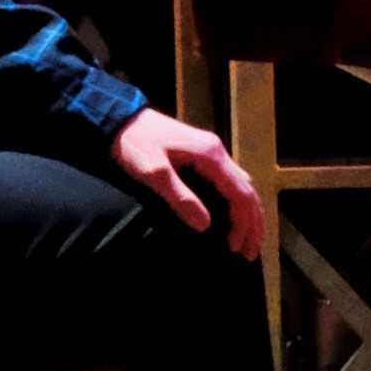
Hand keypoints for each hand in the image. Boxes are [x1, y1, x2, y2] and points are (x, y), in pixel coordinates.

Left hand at [112, 104, 274, 262]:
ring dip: (247, 213)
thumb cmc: (134, 144)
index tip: (237, 247)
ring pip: (241, 185)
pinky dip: (236, 202)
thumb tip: (206, 226)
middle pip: (247, 190)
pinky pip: (229, 181)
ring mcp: (211, 152)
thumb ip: (180, 197)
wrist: (118, 118)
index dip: (243, 223)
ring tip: (246, 240)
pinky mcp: (201, 155)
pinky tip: (232, 216)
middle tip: (249, 252)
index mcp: (211, 155)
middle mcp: (217, 152)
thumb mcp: (154, 172)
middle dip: (252, 223)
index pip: (240, 193)